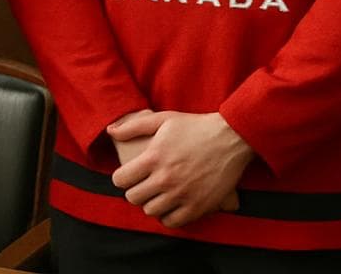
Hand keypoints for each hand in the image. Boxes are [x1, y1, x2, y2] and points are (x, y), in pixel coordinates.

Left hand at [110, 111, 251, 227]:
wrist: (230, 138)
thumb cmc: (194, 126)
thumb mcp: (162, 119)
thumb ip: (133, 126)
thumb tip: (110, 131)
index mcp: (153, 158)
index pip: (121, 180)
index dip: (121, 178)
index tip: (128, 176)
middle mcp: (166, 179)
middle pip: (134, 198)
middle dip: (134, 191)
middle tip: (142, 185)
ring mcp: (183, 194)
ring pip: (151, 211)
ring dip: (150, 203)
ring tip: (156, 194)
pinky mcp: (200, 206)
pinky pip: (173, 222)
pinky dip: (168, 216)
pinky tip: (170, 205)